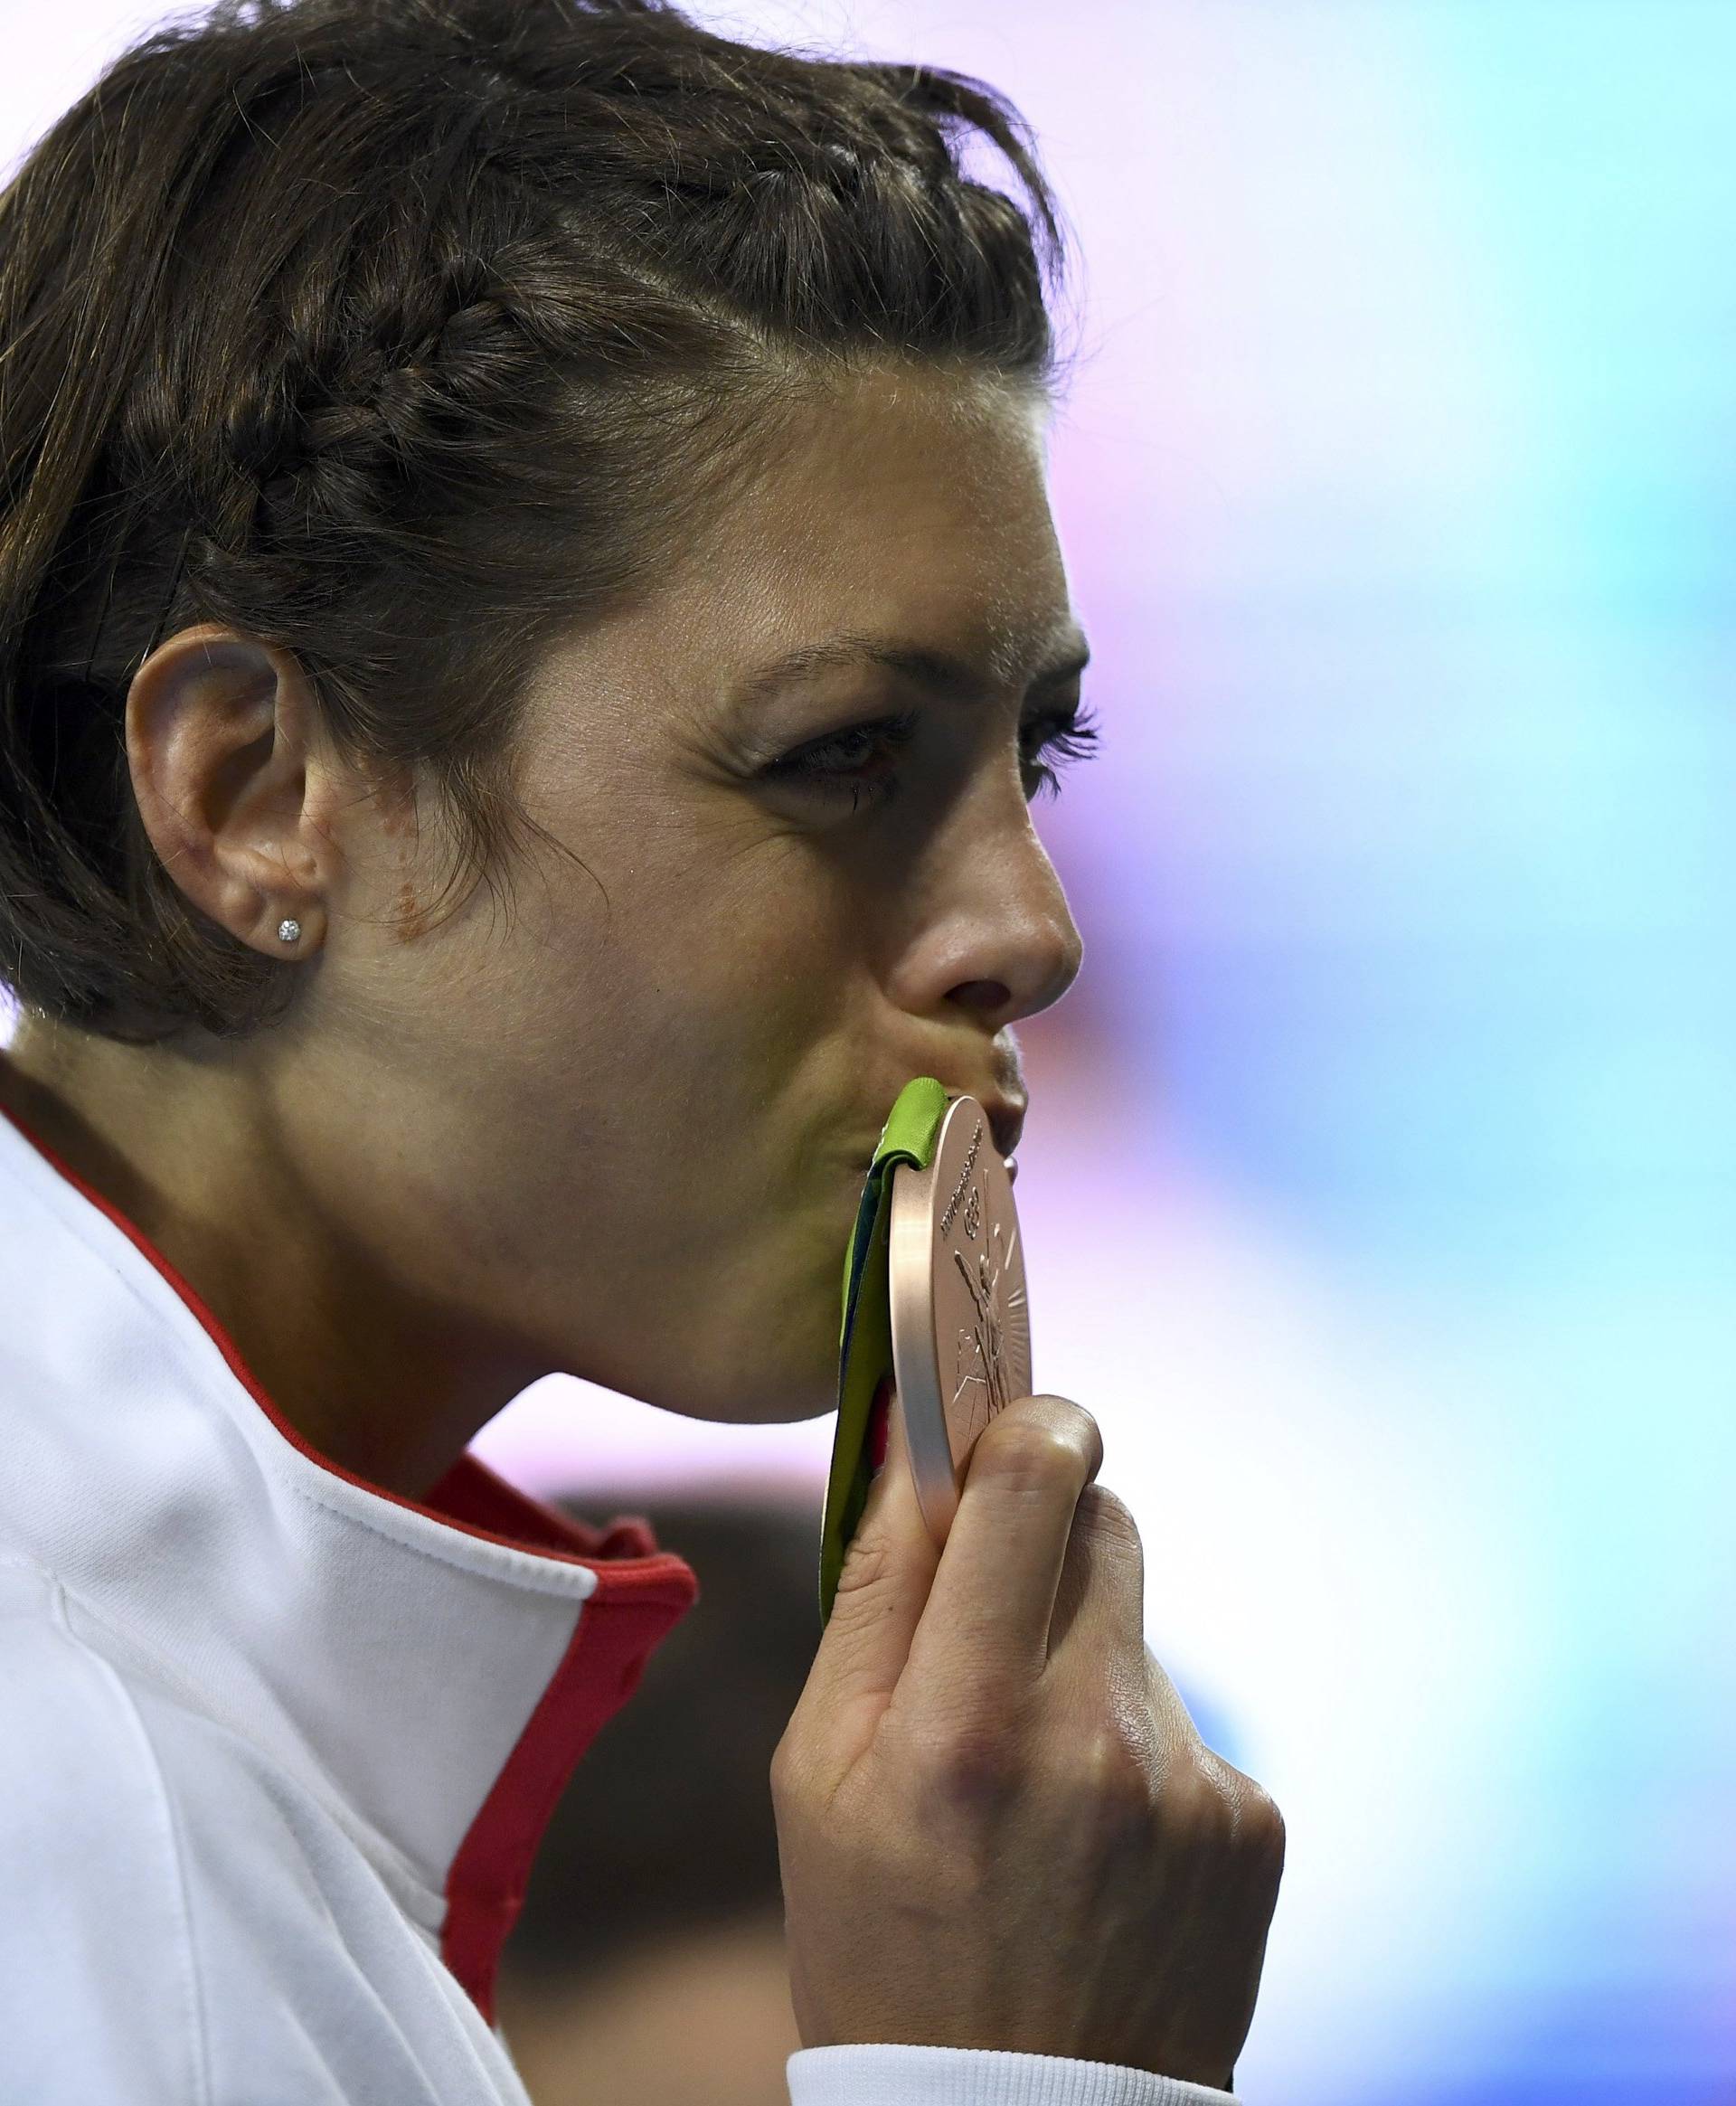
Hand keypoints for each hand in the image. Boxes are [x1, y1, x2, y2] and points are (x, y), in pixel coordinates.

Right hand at [772, 1393, 1283, 2089]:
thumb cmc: (883, 1942)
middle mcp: (1095, 1736)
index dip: (1021, 1421)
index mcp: (966, 1721)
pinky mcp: (1250, 1821)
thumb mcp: (815, 1774)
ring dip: (1080, 1660)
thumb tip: (919, 1447)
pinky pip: (1180, 1720)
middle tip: (992, 1622)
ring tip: (1034, 1787)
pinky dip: (1132, 1748)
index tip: (1001, 1427)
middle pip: (1102, 1521)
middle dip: (1044, 1538)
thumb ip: (874, 1593)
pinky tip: (1094, 1845)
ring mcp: (1190, 1783)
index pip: (1034, 1477)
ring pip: (1131, 1627)